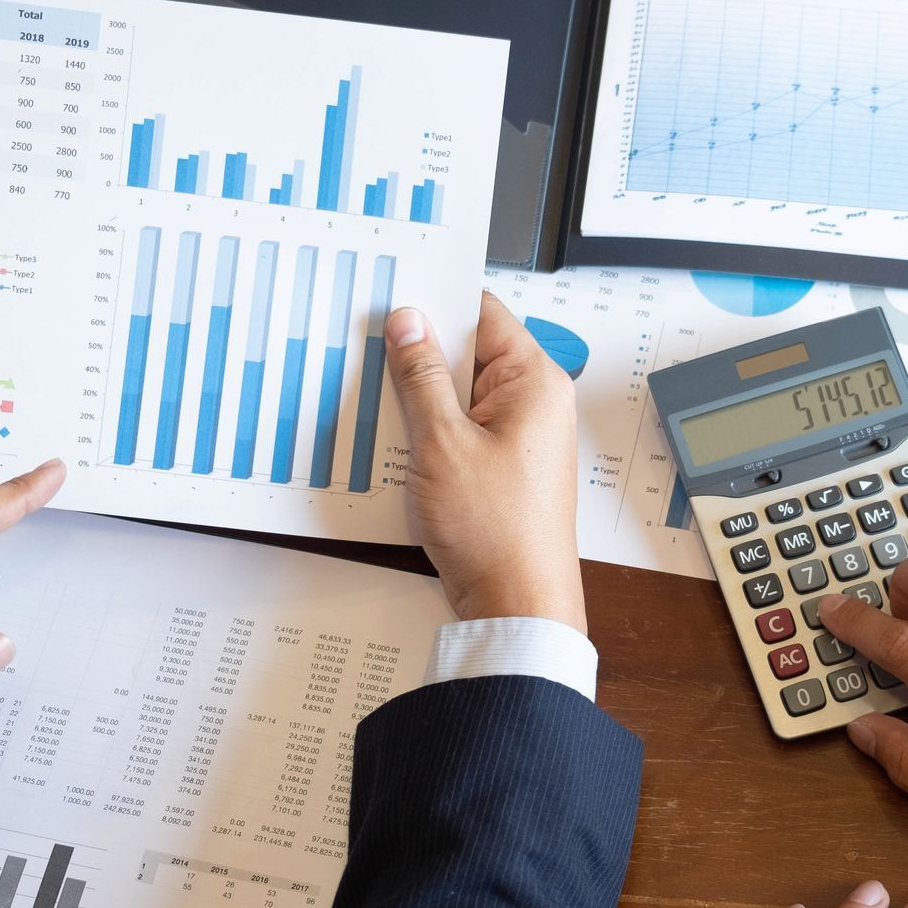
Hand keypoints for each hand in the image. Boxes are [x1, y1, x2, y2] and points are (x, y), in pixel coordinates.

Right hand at [384, 292, 586, 632]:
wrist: (517, 604)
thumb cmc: (496, 532)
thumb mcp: (441, 443)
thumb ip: (420, 377)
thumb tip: (408, 322)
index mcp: (534, 381)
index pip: (482, 313)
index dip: (435, 305)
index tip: (391, 303)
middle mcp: (535, 402)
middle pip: (469, 353)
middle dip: (419, 356)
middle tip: (372, 356)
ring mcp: (521, 435)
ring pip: (459, 395)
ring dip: (421, 400)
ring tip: (384, 409)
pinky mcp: (504, 465)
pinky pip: (462, 429)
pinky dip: (432, 433)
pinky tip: (402, 446)